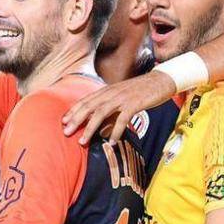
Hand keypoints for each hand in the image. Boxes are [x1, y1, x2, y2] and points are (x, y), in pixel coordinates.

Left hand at [61, 70, 176, 145]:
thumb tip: (100, 129)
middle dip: (76, 120)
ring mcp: (122, 98)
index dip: (73, 111)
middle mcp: (111, 93)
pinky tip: (111, 142)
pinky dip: (116, 131)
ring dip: (90, 128)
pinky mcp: (134, 104)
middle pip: (89, 106)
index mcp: (107, 90)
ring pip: (101, 113)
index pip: (85, 100)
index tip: (63, 122)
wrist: (160, 81)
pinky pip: (122, 119)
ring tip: (83, 141)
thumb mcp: (121, 98)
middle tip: (66, 133)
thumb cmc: (140, 92)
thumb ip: (110, 111)